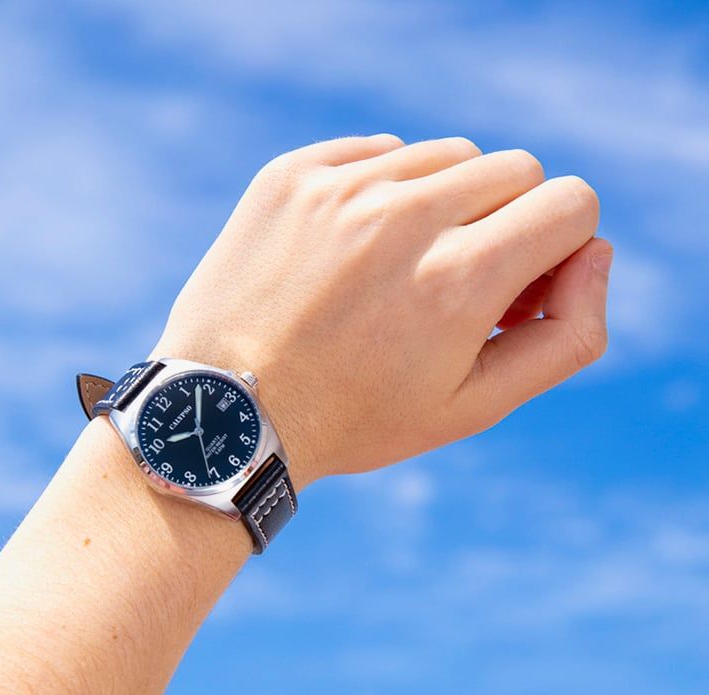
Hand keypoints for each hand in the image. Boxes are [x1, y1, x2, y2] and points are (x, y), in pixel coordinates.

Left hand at [153, 135, 610, 485]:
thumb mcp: (472, 407)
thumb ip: (565, 335)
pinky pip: (375, 151)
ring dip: (442, 204)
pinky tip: (351, 253)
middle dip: (502, 224)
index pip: (570, 203)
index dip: (556, 248)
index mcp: (459, 278)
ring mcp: (339, 188)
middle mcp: (403, 218)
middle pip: (513, 169)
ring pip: (444, 155)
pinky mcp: (290, 175)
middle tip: (456, 284)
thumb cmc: (354, 419)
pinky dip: (380, 192)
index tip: (514, 288)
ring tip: (397, 272)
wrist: (226, 413)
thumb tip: (593, 252)